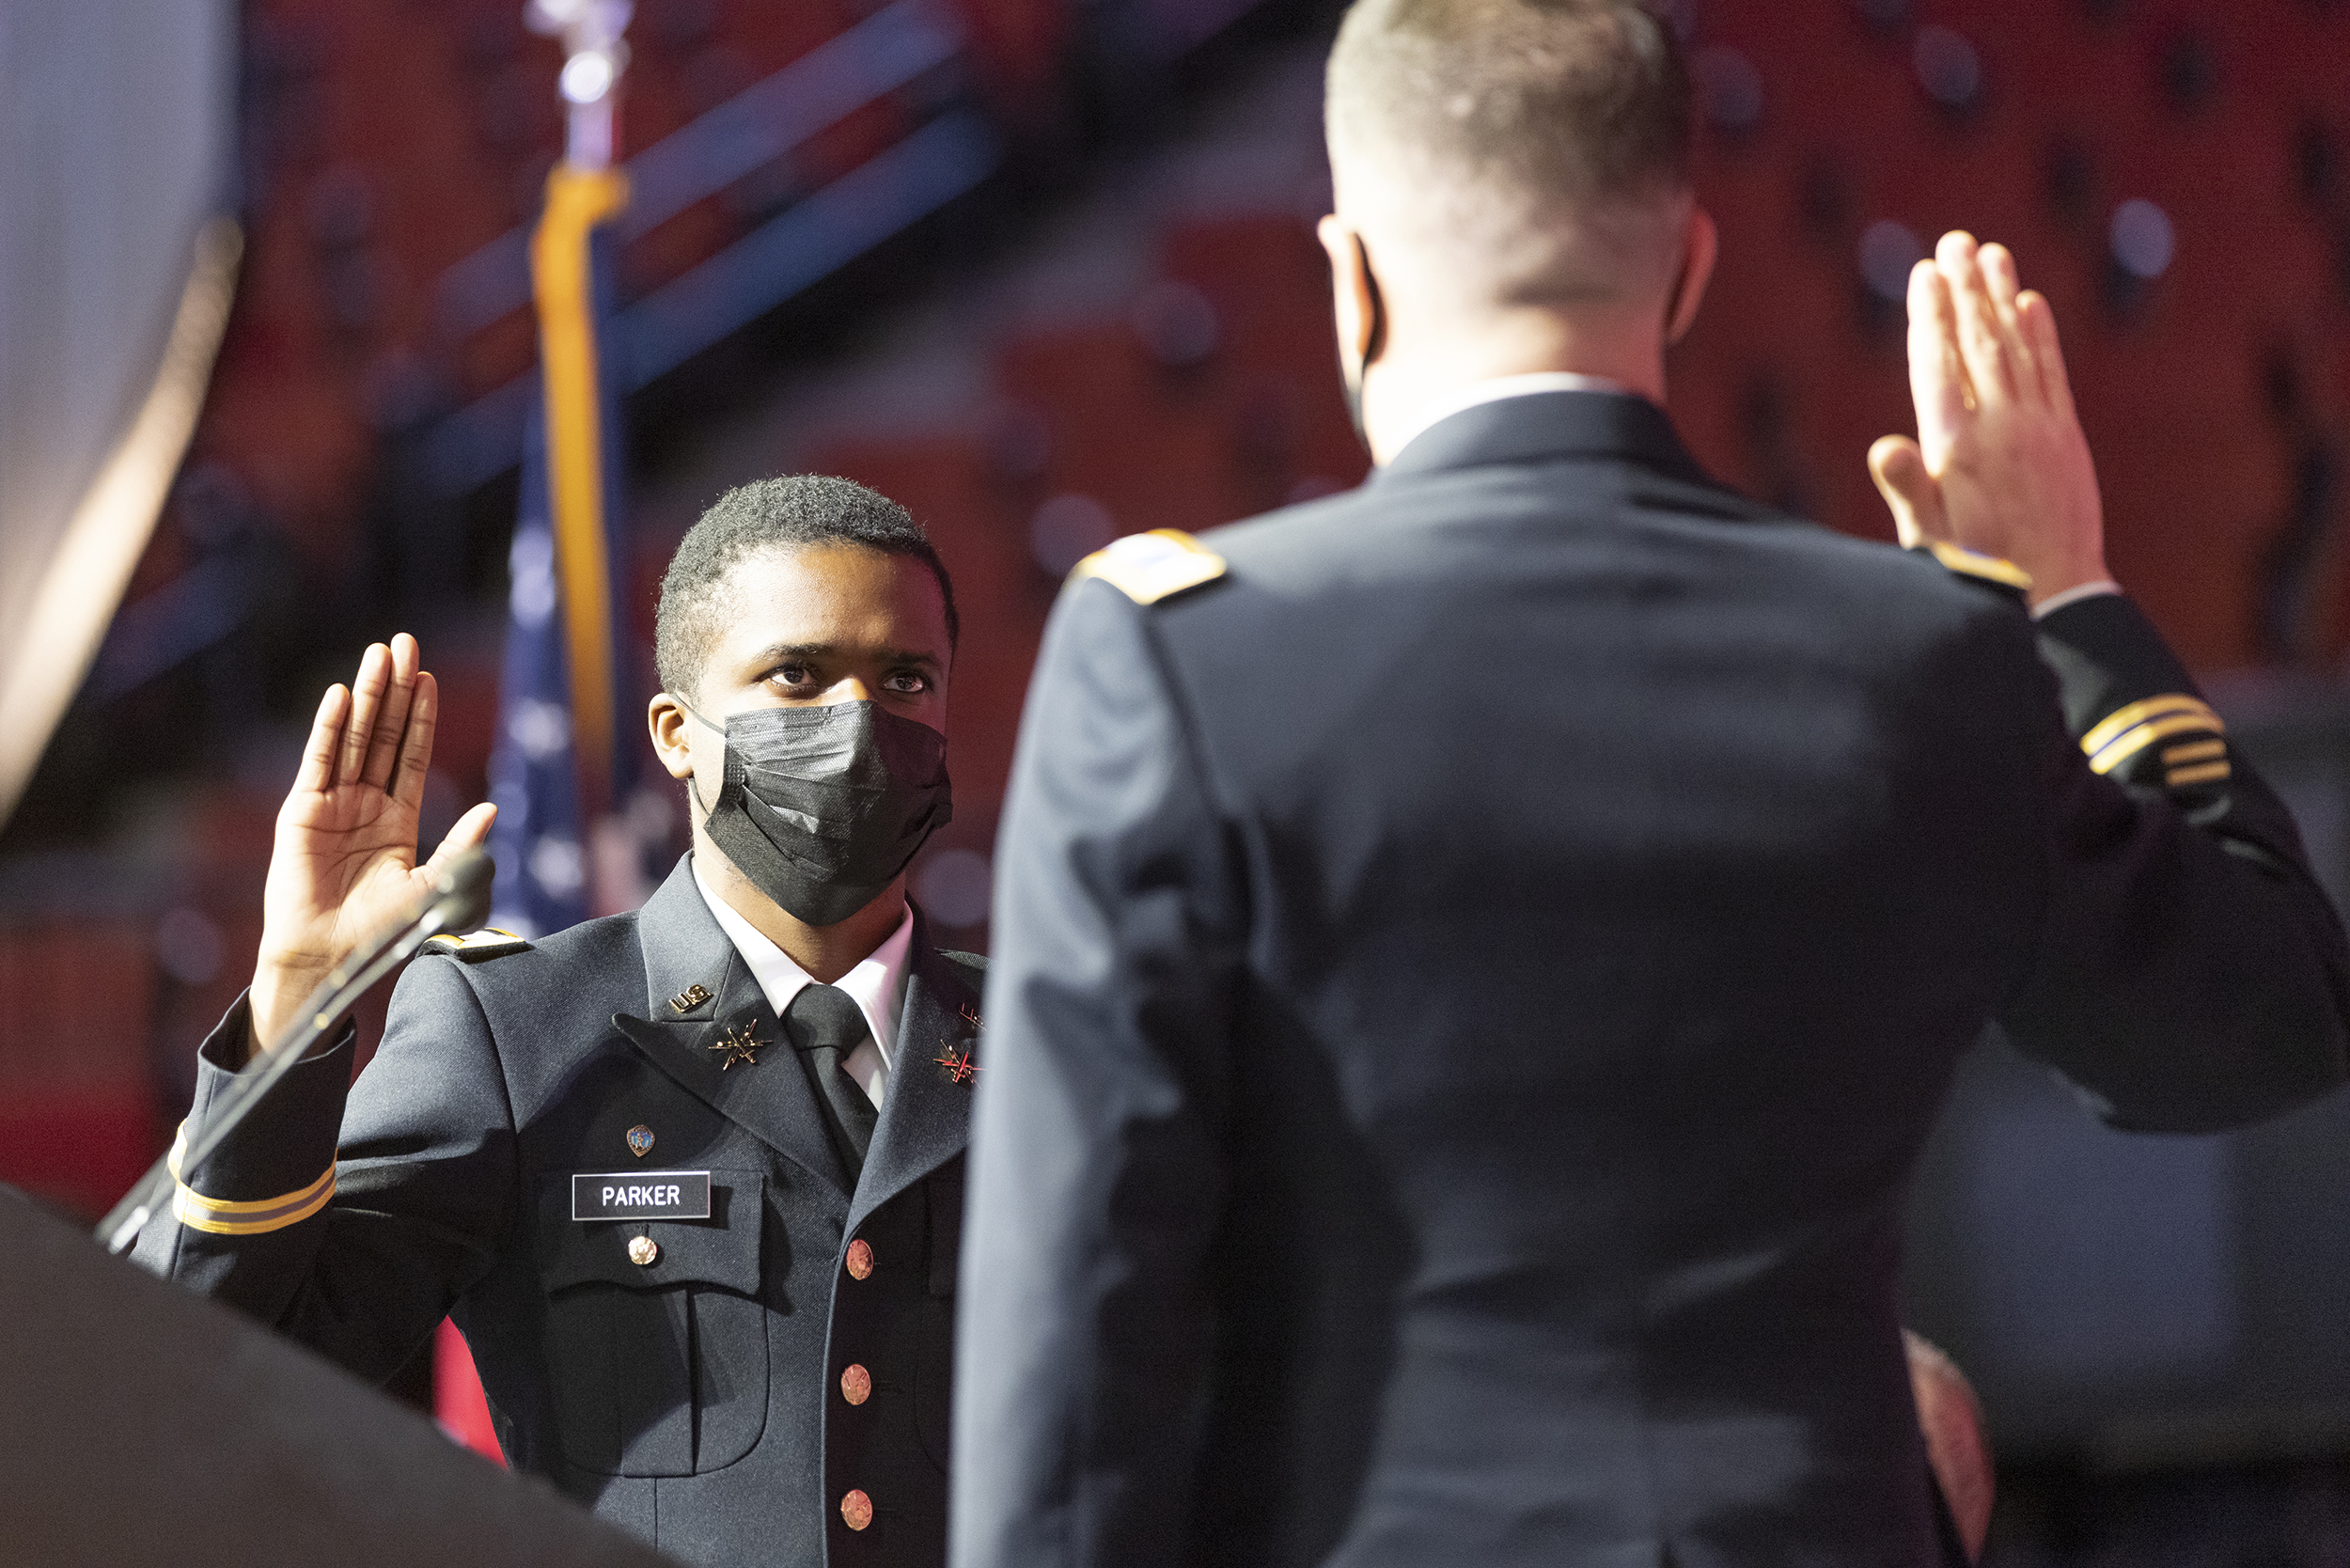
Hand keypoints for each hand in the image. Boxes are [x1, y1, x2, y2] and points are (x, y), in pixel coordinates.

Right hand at [246, 635, 495, 1058]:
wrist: (332, 960)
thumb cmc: (382, 933)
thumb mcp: (434, 885)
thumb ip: (461, 846)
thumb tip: (494, 808)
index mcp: (396, 819)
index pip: (409, 754)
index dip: (419, 715)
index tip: (428, 676)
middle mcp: (363, 805)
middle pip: (381, 735)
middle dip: (394, 690)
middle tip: (404, 643)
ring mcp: (331, 805)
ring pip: (352, 738)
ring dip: (367, 696)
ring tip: (379, 654)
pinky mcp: (303, 813)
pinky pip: (319, 762)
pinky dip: (330, 728)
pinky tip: (343, 696)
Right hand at [1868, 231, 2109, 608]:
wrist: (2059, 593)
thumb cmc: (1979, 572)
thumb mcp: (1930, 540)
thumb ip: (1909, 490)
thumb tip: (1883, 445)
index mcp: (1958, 449)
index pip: (1939, 366)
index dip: (1932, 316)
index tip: (1926, 273)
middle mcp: (2000, 428)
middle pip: (1979, 343)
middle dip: (1966, 289)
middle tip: (1956, 241)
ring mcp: (2037, 428)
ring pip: (2017, 348)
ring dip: (2003, 296)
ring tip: (1992, 253)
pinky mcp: (2065, 437)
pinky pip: (2052, 373)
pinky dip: (2042, 335)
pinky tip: (2032, 303)